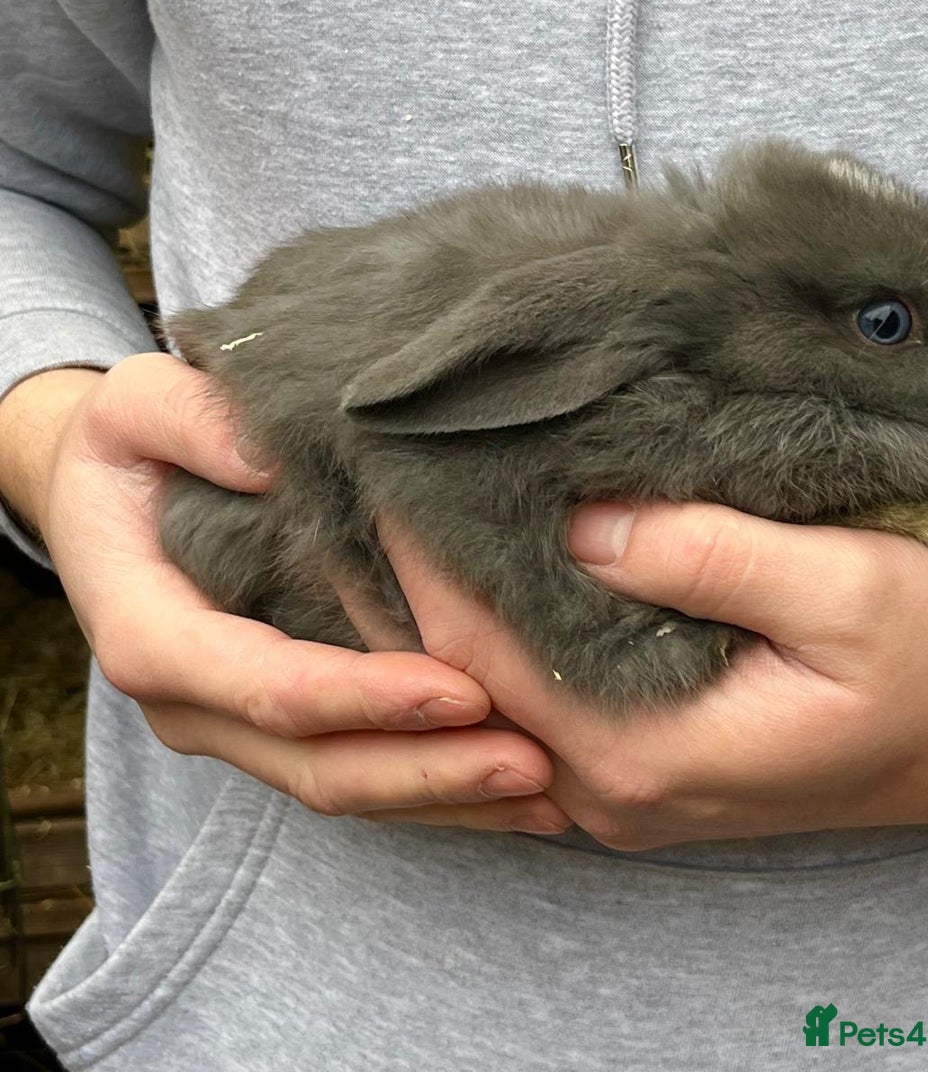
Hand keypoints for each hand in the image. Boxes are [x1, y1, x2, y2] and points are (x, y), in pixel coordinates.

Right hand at [0, 355, 567, 832]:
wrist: (103, 496)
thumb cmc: (127, 447)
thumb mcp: (138, 407)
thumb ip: (192, 423)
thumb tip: (271, 457)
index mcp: (152, 633)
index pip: (268, 686)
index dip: (365, 698)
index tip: (462, 690)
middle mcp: (193, 701)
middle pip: (317, 764)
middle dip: (428, 770)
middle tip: (535, 761)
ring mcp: (234, 724)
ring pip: (345, 786)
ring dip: (446, 794)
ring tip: (549, 788)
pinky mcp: (274, 726)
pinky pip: (357, 775)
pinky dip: (435, 787)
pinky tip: (514, 788)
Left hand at [373, 503, 927, 848]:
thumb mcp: (842, 590)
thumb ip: (705, 557)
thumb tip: (577, 518)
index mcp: (647, 752)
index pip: (484, 651)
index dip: (427, 557)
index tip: (392, 467)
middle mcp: (614, 788)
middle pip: (472, 680)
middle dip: (424, 579)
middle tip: (387, 473)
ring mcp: (625, 788)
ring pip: (500, 695)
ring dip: (457, 607)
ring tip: (420, 512)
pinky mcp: (644, 767)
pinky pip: (539, 704)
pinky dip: (503, 639)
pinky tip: (490, 575)